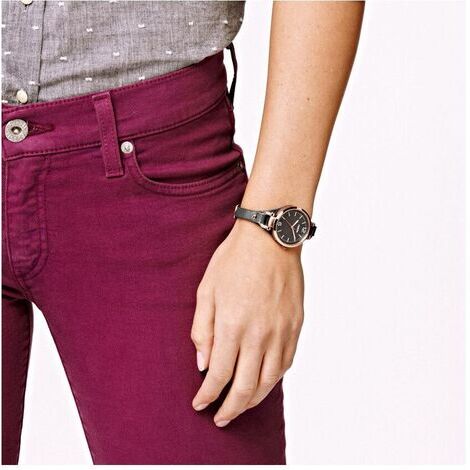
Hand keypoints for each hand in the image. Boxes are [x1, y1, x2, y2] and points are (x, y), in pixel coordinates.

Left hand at [191, 219, 304, 426]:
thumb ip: (202, 329)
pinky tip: (263, 382)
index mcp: (232, 325)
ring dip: (252, 400)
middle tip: (220, 417)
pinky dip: (273, 380)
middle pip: (245, 387)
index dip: (207, 395)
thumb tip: (202, 363)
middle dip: (230, 409)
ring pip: (268, 381)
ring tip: (240, 406)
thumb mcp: (206, 290)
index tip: (199, 404)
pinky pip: (286, 363)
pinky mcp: (295, 326)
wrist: (271, 239)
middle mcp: (259, 334)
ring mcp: (281, 332)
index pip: (219, 375)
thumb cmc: (234, 260)